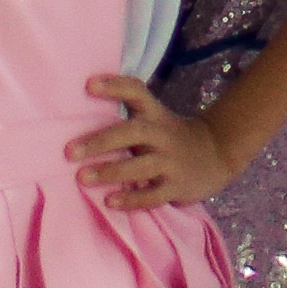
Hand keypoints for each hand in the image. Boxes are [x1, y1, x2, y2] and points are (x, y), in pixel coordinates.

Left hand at [72, 69, 239, 211]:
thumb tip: (79, 115)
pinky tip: (110, 202)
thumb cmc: (170, 138)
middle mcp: (162, 134)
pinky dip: (132, 199)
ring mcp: (171, 162)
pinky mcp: (177, 186)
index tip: (88, 85)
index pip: (136, 91)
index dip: (114, 86)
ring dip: (110, 171)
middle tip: (69, 151)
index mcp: (155, 115)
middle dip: (101, 141)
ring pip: (140, 166)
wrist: (217, 155)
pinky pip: (153, 195)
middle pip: (133, 132)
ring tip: (82, 178)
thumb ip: (128, 116)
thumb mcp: (156, 119)